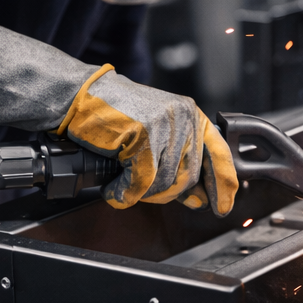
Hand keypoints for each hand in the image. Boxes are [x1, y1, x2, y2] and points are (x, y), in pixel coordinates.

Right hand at [0, 22, 236, 213]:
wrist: (78, 96)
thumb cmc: (113, 116)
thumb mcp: (156, 133)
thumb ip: (179, 160)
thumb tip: (197, 197)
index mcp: (192, 116)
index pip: (219, 154)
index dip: (223, 184)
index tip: (224, 206)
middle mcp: (184, 118)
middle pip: (189, 176)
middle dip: (167, 193)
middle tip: (145, 192)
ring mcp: (165, 125)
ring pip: (165, 181)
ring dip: (142, 193)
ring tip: (124, 186)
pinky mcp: (143, 134)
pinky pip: (142, 180)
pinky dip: (126, 192)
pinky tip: (115, 190)